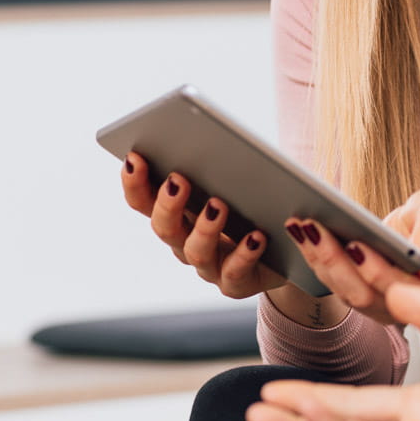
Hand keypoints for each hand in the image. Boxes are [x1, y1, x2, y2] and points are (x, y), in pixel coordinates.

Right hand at [121, 152, 284, 297]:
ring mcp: (210, 266)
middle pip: (165, 228)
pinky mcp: (237, 283)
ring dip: (205, 228)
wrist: (285, 251)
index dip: (134, 182)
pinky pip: (235, 273)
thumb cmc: (252, 205)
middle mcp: (185, 242)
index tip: (135, 156)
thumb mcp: (233, 182)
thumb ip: (215, 165)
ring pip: (196, 252)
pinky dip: (244, 254)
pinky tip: (256, 237)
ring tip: (218, 205)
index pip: (143, 200)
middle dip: (168, 203)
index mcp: (177, 214)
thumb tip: (208, 138)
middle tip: (178, 179)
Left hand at [280, 183, 419, 324]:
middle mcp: (407, 305)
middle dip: (334, 260)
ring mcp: (383, 303)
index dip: (376, 271)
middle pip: (363, 294)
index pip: (401, 288)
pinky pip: (336, 281)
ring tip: (299, 224)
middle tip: (312, 227)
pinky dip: (316, 256)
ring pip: (344, 290)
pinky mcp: (364, 291)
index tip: (355, 244)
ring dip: (318, 258)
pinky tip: (301, 230)